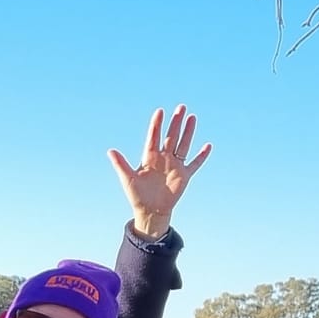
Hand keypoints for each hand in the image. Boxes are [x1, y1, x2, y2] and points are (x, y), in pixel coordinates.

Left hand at [107, 105, 211, 239]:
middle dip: (176, 122)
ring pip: (183, 145)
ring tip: (192, 117)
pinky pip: (195, 164)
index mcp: (149, 157)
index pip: (153, 137)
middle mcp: (163, 158)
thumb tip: (110, 150)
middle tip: (181, 107)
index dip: (156, 124)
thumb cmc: (136, 194)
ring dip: (188, 132)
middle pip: (171, 136)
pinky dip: (201, 156)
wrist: (149, 210)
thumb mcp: (127, 179)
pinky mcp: (184, 176)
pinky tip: (208, 145)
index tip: (160, 111)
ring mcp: (175, 165)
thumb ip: (120, 164)